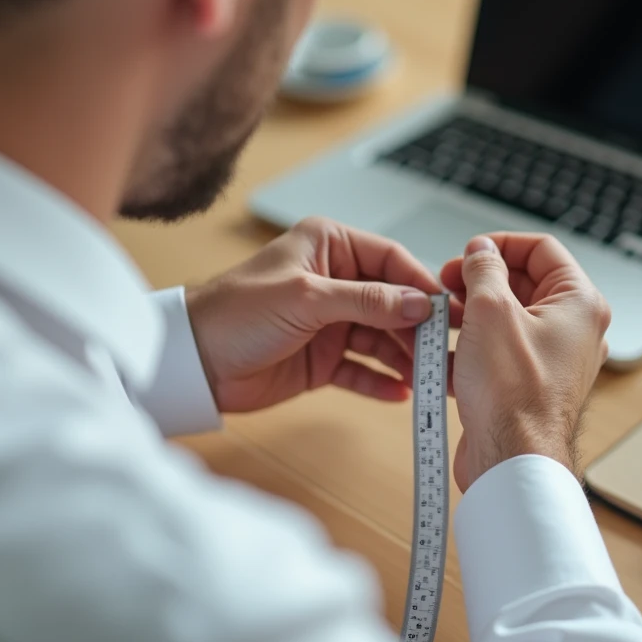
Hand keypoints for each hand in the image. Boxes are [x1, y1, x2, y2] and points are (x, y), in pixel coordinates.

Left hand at [185, 217, 460, 412]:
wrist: (192, 362)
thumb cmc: (235, 312)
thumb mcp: (306, 298)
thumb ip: (367, 300)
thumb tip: (420, 302)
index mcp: (328, 246)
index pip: (391, 259)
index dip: (421, 285)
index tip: (449, 311)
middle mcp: (334, 280)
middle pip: (393, 302)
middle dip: (419, 329)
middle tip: (446, 353)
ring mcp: (329, 321)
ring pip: (382, 338)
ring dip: (405, 359)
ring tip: (431, 381)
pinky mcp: (321, 359)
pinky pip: (361, 369)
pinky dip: (380, 381)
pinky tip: (401, 395)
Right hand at [440, 234, 610, 491]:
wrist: (512, 459)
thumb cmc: (514, 394)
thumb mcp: (490, 309)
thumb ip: (484, 269)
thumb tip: (482, 251)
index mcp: (578, 303)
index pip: (541, 249)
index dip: (499, 245)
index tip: (468, 255)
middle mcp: (573, 330)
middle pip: (523, 283)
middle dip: (479, 280)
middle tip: (447, 285)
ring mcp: (552, 359)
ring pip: (507, 319)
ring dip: (470, 313)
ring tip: (440, 318)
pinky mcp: (529, 385)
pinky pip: (499, 352)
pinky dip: (471, 347)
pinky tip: (442, 353)